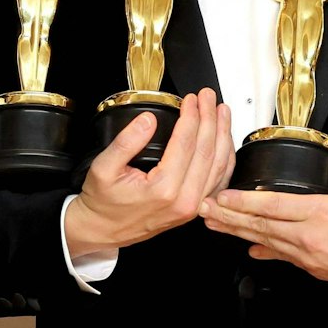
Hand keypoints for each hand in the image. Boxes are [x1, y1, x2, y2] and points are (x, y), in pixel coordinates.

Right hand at [64, 90, 233, 256]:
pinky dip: (224, 158)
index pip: (185, 143)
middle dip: (210, 119)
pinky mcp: (193, 209)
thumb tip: (148, 120)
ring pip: (219, 166)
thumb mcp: (103, 168)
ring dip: (222, 135)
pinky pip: (218, 181)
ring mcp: (191, 208)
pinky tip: (224, 141)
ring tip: (221, 112)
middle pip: (207, 152)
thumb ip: (126, 142)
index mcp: (163, 190)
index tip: (192, 99)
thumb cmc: (102, 202)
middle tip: (209, 97)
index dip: (191, 116)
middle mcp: (183, 201)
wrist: (102, 230)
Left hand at [200, 115, 327, 302]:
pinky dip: (263, 251)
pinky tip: (249, 249)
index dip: (245, 201)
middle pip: (261, 225)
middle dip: (229, 216)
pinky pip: (282, 257)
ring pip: (266, 241)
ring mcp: (309, 256)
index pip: (275, 206)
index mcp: (324, 214)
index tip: (222, 196)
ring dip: (237, 232)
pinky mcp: (313, 269)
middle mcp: (310, 237)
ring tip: (213, 223)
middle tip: (202, 208)